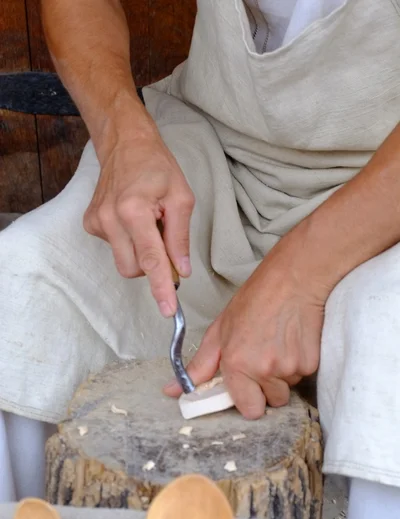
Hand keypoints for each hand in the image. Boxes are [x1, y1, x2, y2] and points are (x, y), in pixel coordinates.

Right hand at [84, 125, 194, 316]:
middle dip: (152, 265)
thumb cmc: (157, 168)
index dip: (161, 287)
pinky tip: (132, 220)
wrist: (125, 145)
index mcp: (134, 210)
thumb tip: (182, 270)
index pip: (151, 259)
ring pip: (124, 262)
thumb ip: (179, 237)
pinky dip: (129, 242)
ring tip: (148, 223)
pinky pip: (115, 249)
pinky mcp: (90, 224)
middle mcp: (110, 219)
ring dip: (140, 252)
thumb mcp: (181, 198)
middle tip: (165, 239)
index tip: (168, 310)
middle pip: (134, 268)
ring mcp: (96, 222)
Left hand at [165, 242, 326, 418]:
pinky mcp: (311, 363)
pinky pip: (303, 376)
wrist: (293, 280)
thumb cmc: (255, 300)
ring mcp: (291, 368)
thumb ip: (199, 366)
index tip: (247, 385)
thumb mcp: (219, 331)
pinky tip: (291, 342)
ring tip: (277, 346)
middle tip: (262, 361)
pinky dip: (298, 364)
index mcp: (237, 364)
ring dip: (282, 376)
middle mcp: (264, 371)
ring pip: (287, 388)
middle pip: (271, 402)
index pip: (249, 410)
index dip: (248, 399)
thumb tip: (174, 390)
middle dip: (266, 389)